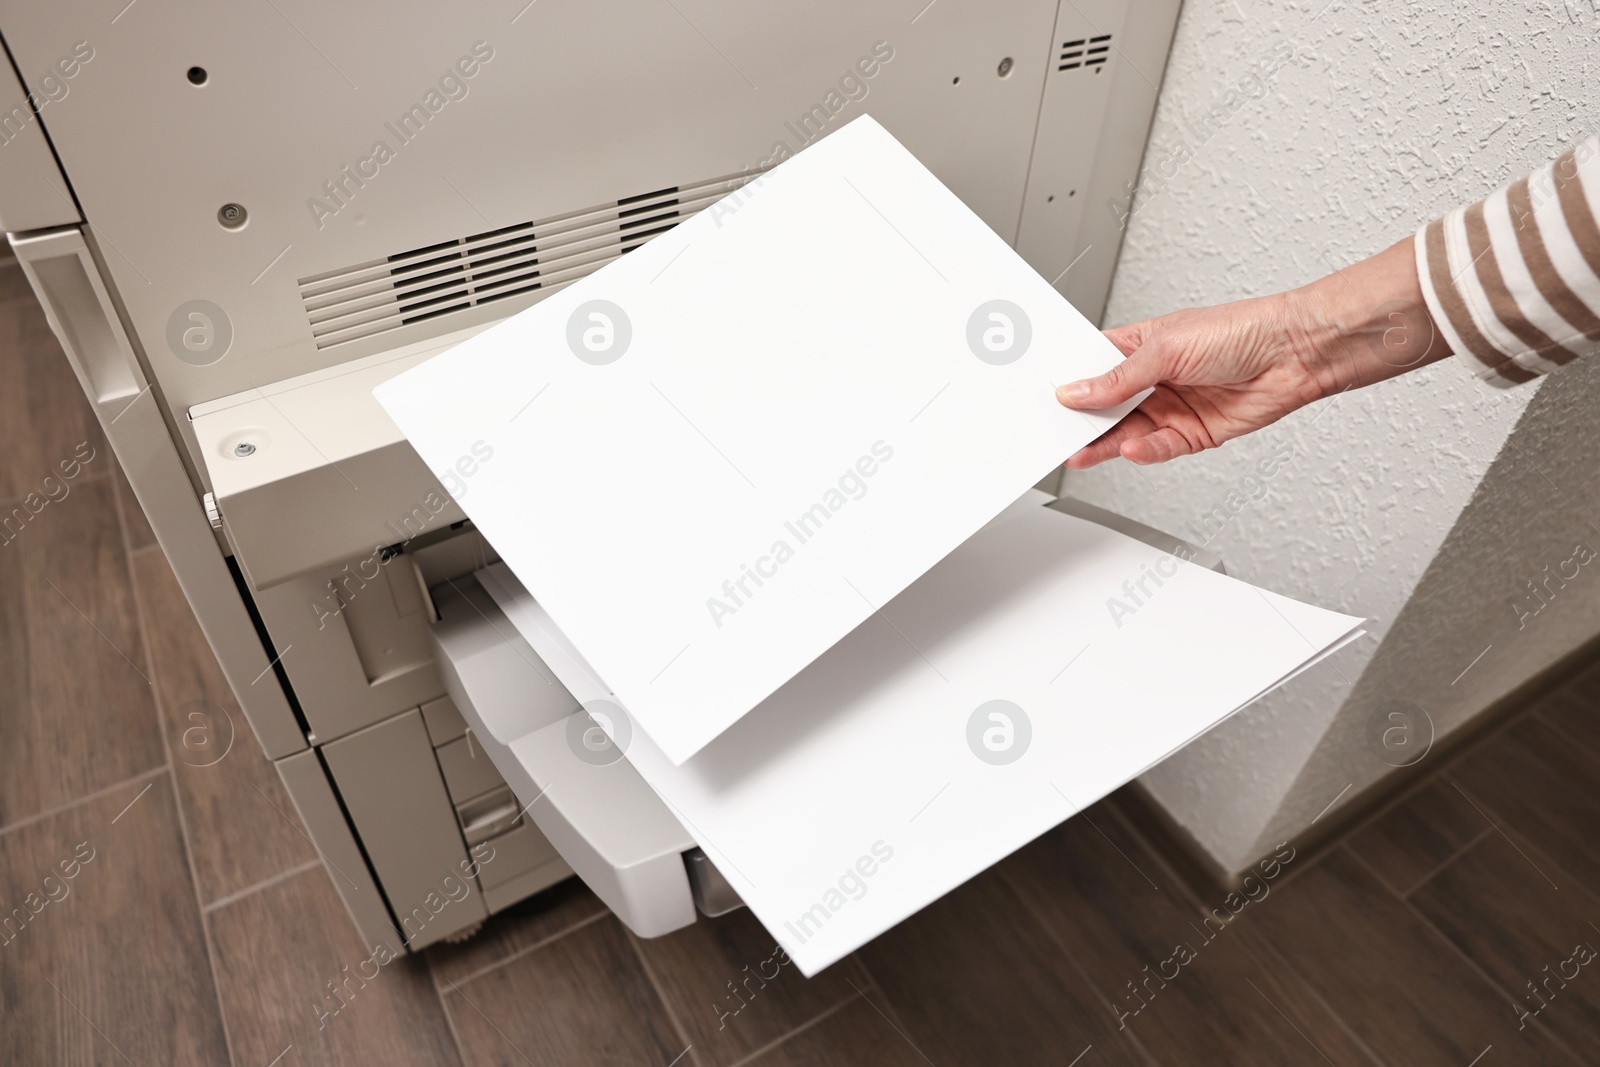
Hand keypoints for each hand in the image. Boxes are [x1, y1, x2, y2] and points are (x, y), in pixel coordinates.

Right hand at [1058, 238, 1453, 466]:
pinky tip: (1132, 447)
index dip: (1068, 383)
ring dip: (1106, 442)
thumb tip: (1078, 391)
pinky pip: (1159, 449)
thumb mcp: (1166, 346)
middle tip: (1056, 431)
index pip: (1091, 367)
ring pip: (1126, 432)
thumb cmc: (1242, 330)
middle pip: (1105, 406)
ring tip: (1082, 449)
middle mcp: (1152, 379)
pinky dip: (1145, 452)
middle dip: (1081, 419)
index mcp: (1138, 346)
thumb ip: (1119, 377)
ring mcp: (1171, 407)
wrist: (1296, 354)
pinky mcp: (1192, 434)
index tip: (1044, 397)